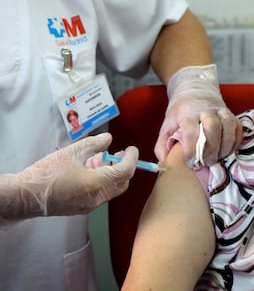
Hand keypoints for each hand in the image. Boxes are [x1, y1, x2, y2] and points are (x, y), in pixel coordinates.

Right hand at [0, 133, 137, 222]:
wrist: (26, 195)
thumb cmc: (46, 174)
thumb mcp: (72, 151)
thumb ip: (95, 144)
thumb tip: (108, 139)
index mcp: (97, 183)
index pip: (125, 171)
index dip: (132, 158)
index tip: (132, 149)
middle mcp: (97, 197)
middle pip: (122, 182)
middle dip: (123, 167)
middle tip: (118, 154)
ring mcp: (91, 205)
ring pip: (113, 189)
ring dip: (112, 174)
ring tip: (99, 159)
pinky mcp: (84, 208)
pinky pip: (102, 194)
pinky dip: (103, 182)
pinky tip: (91, 170)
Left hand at [154, 64, 241, 166]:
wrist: (194, 91)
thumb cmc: (180, 112)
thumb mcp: (167, 125)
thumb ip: (162, 145)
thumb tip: (164, 163)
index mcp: (187, 112)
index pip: (191, 131)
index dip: (191, 150)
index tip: (190, 162)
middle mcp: (205, 109)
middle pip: (213, 127)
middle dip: (211, 149)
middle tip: (206, 162)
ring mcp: (220, 110)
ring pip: (228, 126)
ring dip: (225, 146)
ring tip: (218, 158)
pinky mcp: (231, 113)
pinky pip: (238, 127)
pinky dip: (235, 141)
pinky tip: (227, 151)